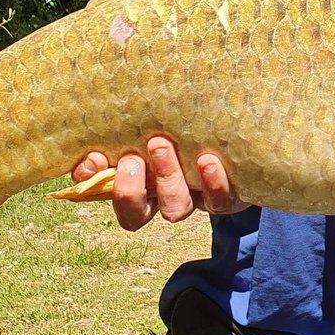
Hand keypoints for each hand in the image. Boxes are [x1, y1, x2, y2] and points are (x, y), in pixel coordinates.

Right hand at [70, 136, 244, 230]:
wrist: (242, 131)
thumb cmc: (187, 120)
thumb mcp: (155, 119)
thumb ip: (128, 123)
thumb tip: (98, 129)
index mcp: (139, 182)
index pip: (105, 193)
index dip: (94, 183)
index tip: (92, 161)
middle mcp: (162, 197)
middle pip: (137, 214)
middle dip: (130, 189)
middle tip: (131, 157)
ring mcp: (193, 199)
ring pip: (175, 208)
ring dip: (166, 179)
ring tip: (162, 146)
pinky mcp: (224, 196)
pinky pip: (218, 201)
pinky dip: (212, 183)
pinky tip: (207, 160)